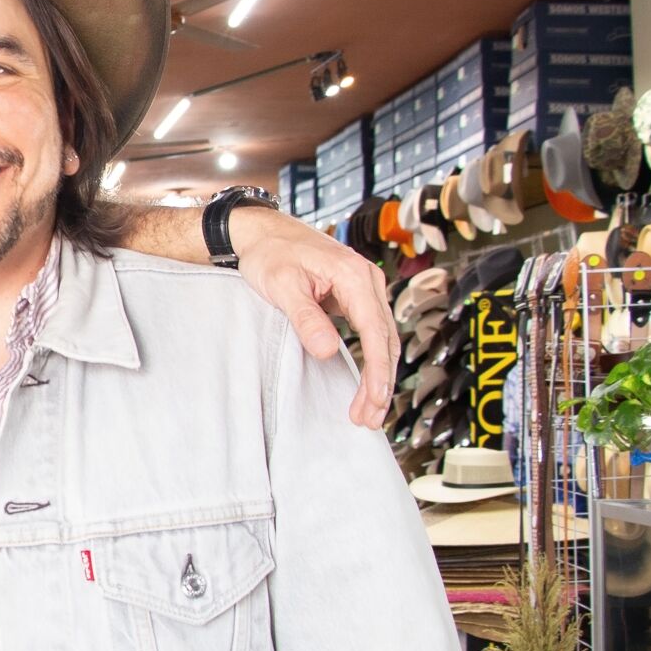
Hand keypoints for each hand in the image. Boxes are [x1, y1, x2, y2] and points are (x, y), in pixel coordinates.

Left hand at [230, 207, 395, 426]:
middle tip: (369, 417)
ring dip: (378, 375)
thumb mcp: (282, 286)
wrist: (265, 233)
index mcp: (353, 274)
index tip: (375, 398)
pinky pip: (372, 332)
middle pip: (385, 338)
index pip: (374, 329)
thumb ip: (305, 318)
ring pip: (382, 338)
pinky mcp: (356, 297)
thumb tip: (327, 351)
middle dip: (380, 381)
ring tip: (368, 411)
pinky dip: (372, 360)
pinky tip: (366, 384)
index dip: (377, 368)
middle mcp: (367, 279)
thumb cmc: (270, 254)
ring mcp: (365, 288)